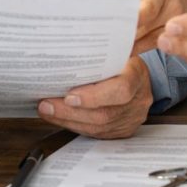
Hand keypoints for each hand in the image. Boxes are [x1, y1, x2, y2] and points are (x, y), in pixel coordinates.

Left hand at [37, 56, 151, 137]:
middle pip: (105, 114)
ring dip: (69, 121)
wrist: (140, 77)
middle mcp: (139, 100)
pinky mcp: (125, 130)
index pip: (121, 90)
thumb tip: (62, 61)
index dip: (94, 97)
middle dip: (70, 112)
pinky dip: (77, 126)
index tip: (69, 96)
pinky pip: (99, 133)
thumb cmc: (123, 61)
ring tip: (48, 111)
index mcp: (138, 75)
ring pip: (99, 128)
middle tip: (46, 105)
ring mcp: (133, 118)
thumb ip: (97, 58)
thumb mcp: (116, 52)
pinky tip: (61, 118)